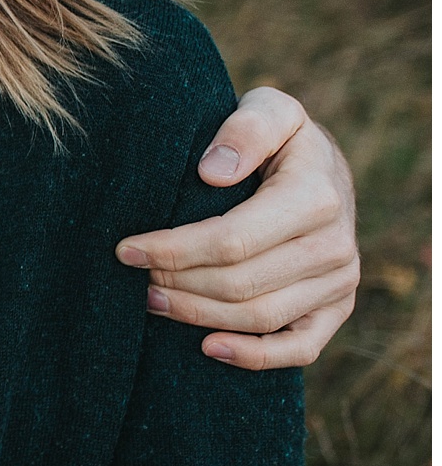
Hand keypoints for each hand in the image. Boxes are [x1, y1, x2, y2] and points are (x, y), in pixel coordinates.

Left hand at [117, 87, 358, 370]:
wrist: (320, 166)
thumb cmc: (279, 138)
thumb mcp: (269, 109)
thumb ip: (246, 128)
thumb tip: (213, 171)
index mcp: (317, 197)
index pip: (232, 239)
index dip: (174, 249)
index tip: (126, 249)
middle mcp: (336, 245)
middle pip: (239, 283)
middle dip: (176, 282)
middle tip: (131, 276)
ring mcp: (340, 282)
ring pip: (259, 317)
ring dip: (197, 315)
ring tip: (149, 300)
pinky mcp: (337, 308)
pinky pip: (300, 348)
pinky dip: (255, 356)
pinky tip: (208, 348)